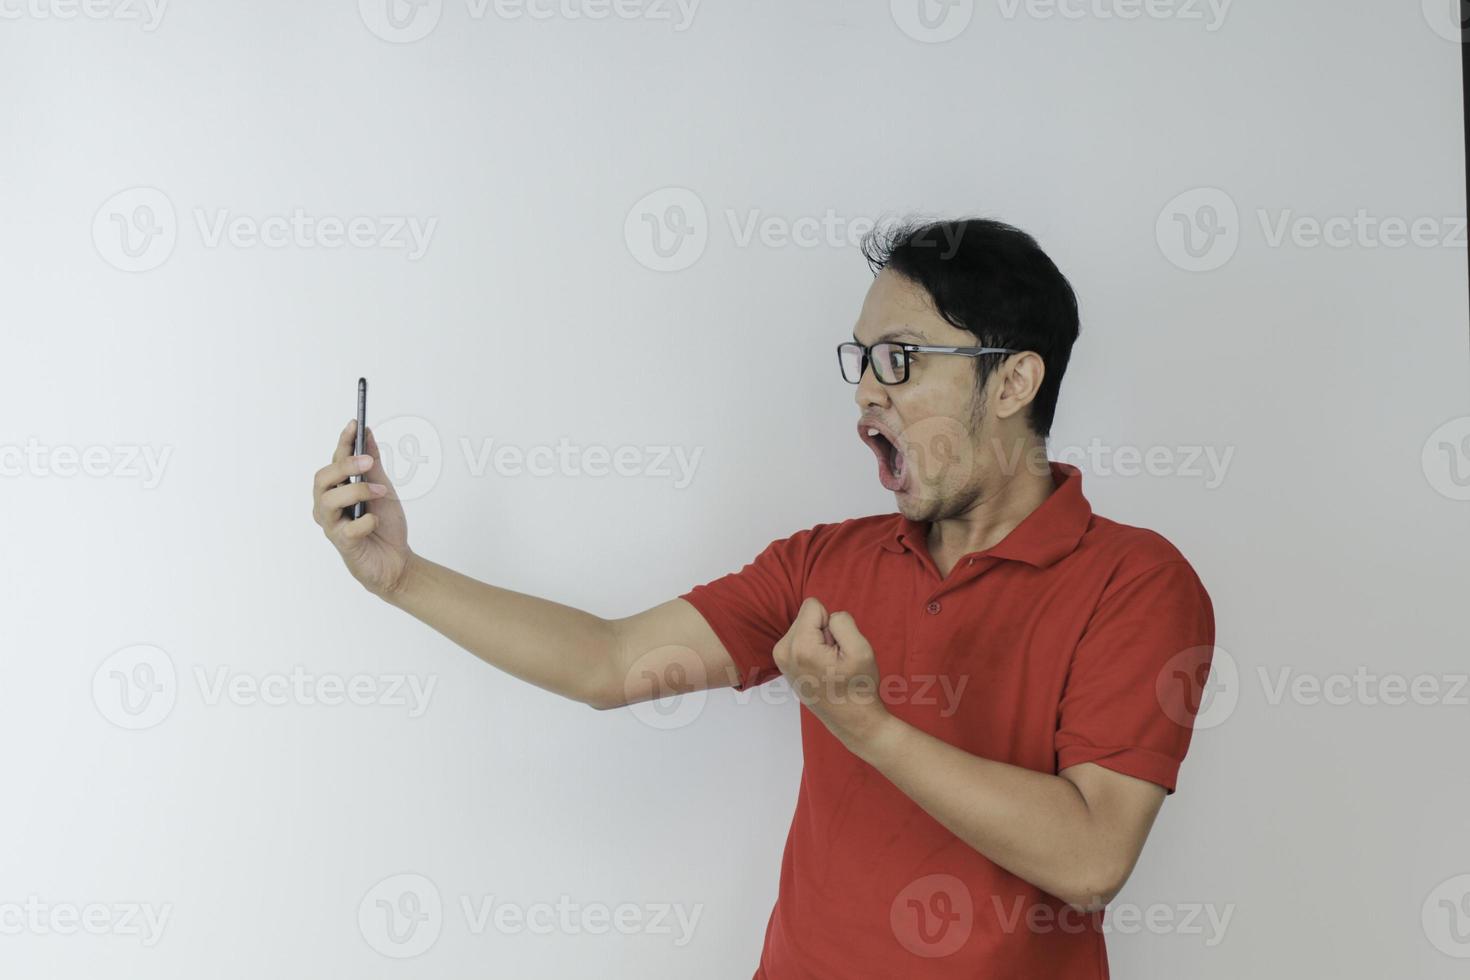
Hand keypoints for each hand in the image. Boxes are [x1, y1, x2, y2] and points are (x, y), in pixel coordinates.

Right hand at [312, 419, 412, 596]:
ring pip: (328, 501)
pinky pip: (348, 529)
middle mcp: (328, 507)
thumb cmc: (384, 525)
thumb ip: (372, 464)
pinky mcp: (343, 545)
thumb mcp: (382, 488)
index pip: (334, 461)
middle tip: (368, 462)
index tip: (354, 424)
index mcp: (337, 490)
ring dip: (357, 492)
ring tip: (380, 492)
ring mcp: (332, 526)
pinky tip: (374, 522)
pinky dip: (365, 522)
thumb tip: (366, 433)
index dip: (342, 442)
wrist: (397, 561)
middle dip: (344, 466)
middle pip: (322, 479)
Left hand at [773, 597, 891, 752]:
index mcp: (800, 647)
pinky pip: (801, 638)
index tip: (837, 647)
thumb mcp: (861, 649)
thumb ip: (842, 621)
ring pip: (804, 626)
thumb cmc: (858, 687)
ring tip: (829, 665)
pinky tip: (821, 668)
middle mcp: (783, 652)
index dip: (832, 621)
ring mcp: (781, 659)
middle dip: (824, 631)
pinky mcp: (784, 663)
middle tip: (835, 658)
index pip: (812, 605)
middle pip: (806, 615)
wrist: (851, 719)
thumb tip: (826, 617)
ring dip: (820, 640)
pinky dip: (813, 647)